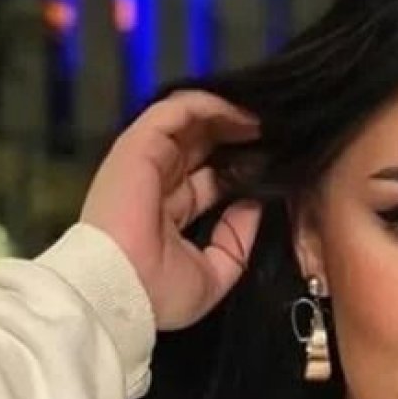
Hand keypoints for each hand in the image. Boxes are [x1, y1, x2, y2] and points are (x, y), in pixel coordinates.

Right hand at [79, 91, 261, 330]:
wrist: (121, 291)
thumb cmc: (158, 292)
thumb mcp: (213, 275)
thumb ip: (236, 242)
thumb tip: (254, 206)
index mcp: (168, 215)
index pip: (208, 181)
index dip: (239, 169)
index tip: (272, 164)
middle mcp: (156, 185)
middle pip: (200, 148)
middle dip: (236, 137)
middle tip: (275, 134)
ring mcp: (145, 162)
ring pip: (189, 124)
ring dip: (228, 117)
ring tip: (265, 119)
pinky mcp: (138, 145)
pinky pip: (176, 111)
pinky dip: (210, 106)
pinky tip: (243, 113)